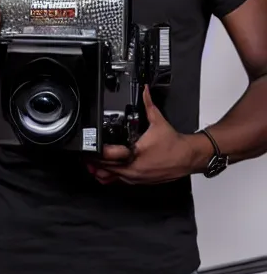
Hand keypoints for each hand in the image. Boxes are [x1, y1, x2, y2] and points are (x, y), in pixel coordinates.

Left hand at [86, 86, 209, 184]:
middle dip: (95, 161)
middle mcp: (135, 169)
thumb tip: (145, 91)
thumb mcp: (158, 121)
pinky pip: (121, 181)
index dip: (97, 152)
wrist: (188, 157)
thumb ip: (148, 105)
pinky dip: (112, 176)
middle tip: (86, 154)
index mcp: (136, 154)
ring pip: (112, 177)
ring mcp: (137, 177)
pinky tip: (107, 171)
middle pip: (107, 168)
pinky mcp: (141, 181)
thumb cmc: (174, 144)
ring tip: (91, 163)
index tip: (90, 147)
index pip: (110, 156)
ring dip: (102, 170)